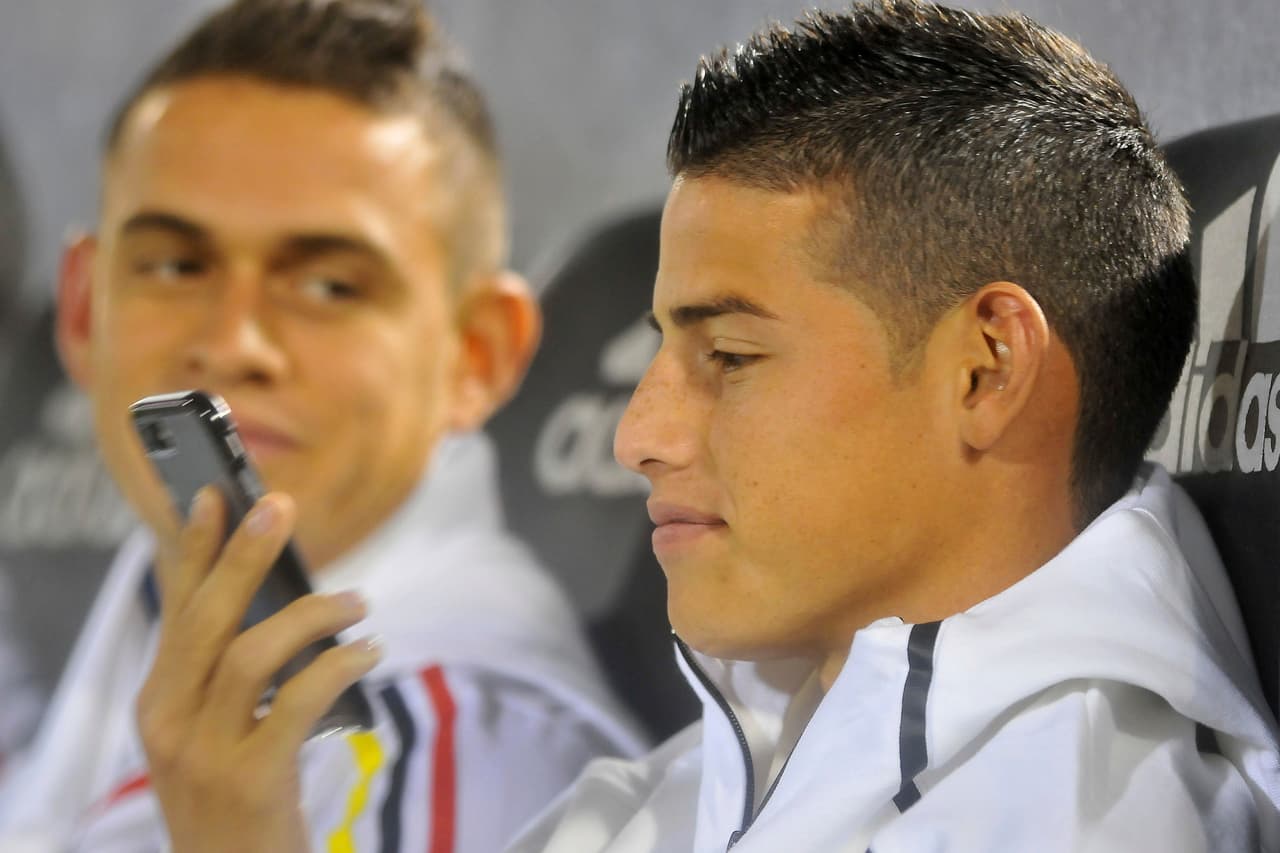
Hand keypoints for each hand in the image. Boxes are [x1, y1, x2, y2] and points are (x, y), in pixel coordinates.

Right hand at [136, 488, 381, 852]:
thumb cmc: (237, 800)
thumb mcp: (216, 733)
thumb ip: (233, 673)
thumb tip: (285, 600)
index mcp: (160, 703)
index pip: (173, 611)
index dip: (191, 550)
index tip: (211, 496)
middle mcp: (169, 723)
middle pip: (205, 619)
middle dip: (242, 555)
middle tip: (280, 505)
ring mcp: (204, 753)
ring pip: (249, 653)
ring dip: (312, 615)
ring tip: (360, 603)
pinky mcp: (249, 779)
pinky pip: (296, 699)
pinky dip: (337, 665)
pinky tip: (369, 652)